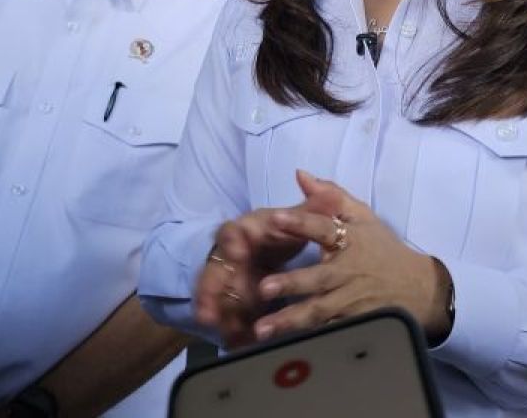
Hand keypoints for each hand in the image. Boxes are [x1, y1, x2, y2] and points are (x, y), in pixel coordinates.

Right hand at [194, 179, 345, 347]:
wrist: (275, 249)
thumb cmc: (285, 229)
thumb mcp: (302, 218)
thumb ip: (312, 206)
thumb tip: (319, 185)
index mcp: (248, 230)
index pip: (233, 230)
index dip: (232, 241)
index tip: (238, 253)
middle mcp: (232, 252)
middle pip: (215, 267)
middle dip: (210, 287)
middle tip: (207, 307)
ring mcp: (229, 275)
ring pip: (215, 292)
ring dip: (212, 308)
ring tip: (210, 325)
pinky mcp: (232, 296)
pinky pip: (226, 311)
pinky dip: (228, 325)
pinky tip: (231, 340)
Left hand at [251, 170, 451, 343]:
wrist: (419, 289)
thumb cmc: (383, 249)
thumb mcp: (363, 217)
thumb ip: (331, 196)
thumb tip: (300, 174)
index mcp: (349, 241)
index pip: (323, 228)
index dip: (300, 223)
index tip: (274, 218)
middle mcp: (348, 272)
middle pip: (317, 278)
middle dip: (291, 284)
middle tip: (264, 288)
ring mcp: (351, 301)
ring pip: (318, 311)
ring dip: (290, 320)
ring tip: (263, 328)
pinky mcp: (353, 323)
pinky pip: (328, 332)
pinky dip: (307, 339)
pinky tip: (283, 348)